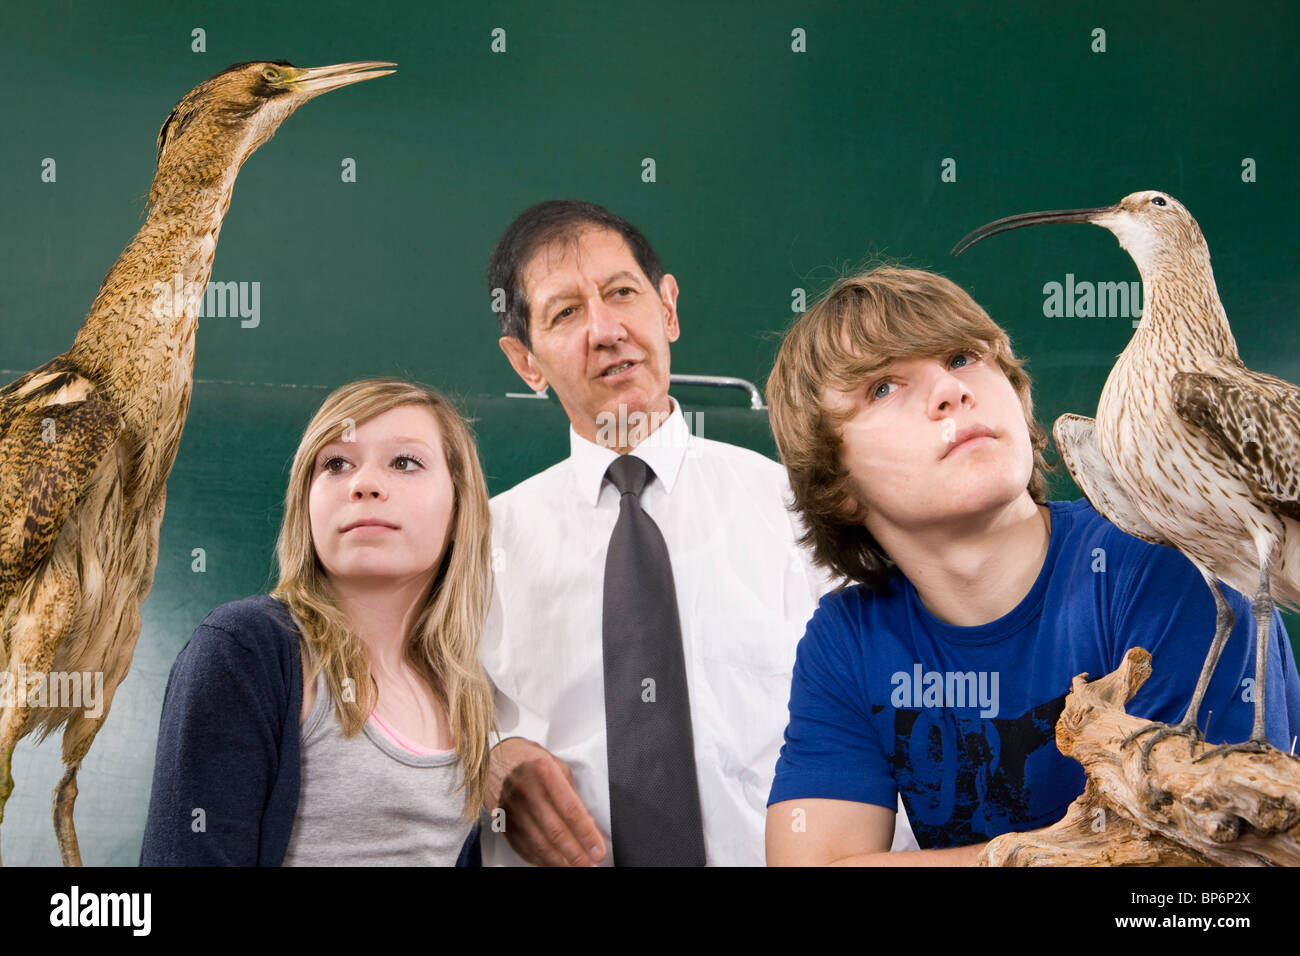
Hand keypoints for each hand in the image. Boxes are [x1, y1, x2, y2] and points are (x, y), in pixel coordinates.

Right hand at [486, 737, 607, 865]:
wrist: (493, 759)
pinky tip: (553, 863)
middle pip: (555, 831)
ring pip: (539, 844)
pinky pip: (523, 847)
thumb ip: (573, 794)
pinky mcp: (501, 821)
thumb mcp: (557, 766)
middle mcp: (526, 790)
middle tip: (590, 865)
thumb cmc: (529, 760)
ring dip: (560, 861)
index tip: (598, 849)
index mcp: (544, 772)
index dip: (586, 834)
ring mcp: (511, 808)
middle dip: (576, 853)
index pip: (570, 810)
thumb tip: (588, 824)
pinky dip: (540, 859)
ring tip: (575, 867)